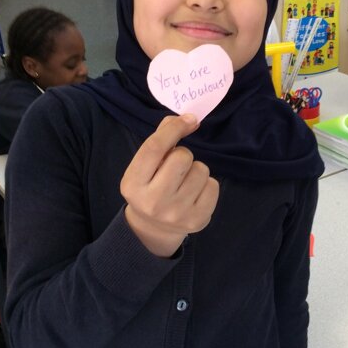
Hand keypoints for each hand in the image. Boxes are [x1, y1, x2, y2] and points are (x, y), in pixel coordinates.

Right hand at [121, 114, 219, 256]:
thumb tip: (189, 119)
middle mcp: (154, 201)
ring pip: (201, 170)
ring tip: (185, 181)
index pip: (155, 148)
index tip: (189, 120)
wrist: (154, 228)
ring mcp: (177, 213)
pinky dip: (206, 184)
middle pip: (182, 157)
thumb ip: (160, 139)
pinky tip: (194, 193)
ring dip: (196, 170)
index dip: (174, 129)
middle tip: (177, 167)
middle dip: (183, 155)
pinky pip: (213, 185)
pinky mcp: (197, 220)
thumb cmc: (150, 187)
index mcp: (134, 184)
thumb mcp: (144, 166)